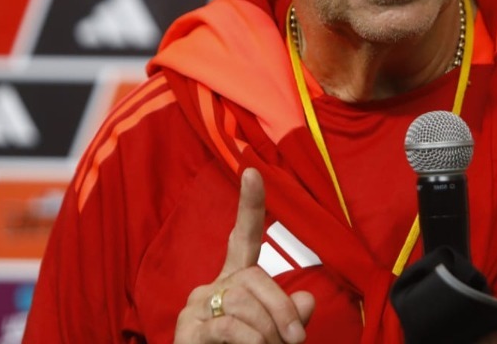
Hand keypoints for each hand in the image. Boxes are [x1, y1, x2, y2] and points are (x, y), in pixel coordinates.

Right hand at [174, 168, 315, 343]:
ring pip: (244, 301)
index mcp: (234, 283)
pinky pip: (229, 325)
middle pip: (255, 278)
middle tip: (296, 340)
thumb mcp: (274, 337)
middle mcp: (212, 288)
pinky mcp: (187, 330)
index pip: (243, 238)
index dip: (250, 206)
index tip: (253, 171)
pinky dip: (251, 340)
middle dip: (282, 308)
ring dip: (267, 332)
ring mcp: (196, 307)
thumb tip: (309, 301)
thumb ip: (290, 317)